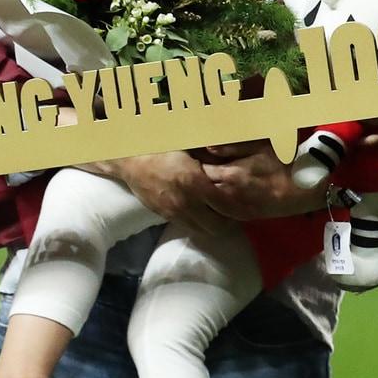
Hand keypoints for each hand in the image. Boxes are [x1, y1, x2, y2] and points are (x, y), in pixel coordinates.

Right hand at [86, 151, 234, 240]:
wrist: (131, 159)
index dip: (239, 206)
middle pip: (217, 226)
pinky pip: (189, 227)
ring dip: (215, 224)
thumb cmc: (164, 147)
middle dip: (230, 220)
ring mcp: (174, 212)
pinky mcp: (165, 216)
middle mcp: (186, 202)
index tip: (246, 201)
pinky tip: (204, 211)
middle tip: (236, 209)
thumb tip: (236, 156)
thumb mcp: (191, 147)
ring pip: (203, 231)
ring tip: (222, 212)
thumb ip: (214, 155)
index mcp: (194, 182)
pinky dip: (200, 223)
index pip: (225, 205)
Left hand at [198, 140, 326, 220]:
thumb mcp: (260, 147)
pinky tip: (213, 197)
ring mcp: (235, 208)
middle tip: (191, 171)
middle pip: (201, 189)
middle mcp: (229, 194)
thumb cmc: (284, 162)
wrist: (306, 188)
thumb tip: (206, 147)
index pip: (200, 170)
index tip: (190, 159)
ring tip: (199, 185)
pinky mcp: (242, 216)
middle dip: (195, 180)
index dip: (194, 164)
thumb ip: (232, 147)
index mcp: (231, 174)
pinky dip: (213, 204)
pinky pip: (220, 212)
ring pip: (208, 203)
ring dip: (202, 194)